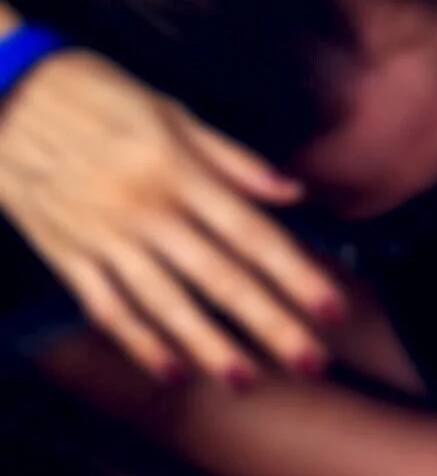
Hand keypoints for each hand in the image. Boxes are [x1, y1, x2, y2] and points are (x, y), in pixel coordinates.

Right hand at [0, 49, 341, 383]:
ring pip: (165, 302)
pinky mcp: (64, 252)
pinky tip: (173, 371)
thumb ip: (232, 158)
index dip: (296, 275)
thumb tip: (292, 192)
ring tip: (247, 381)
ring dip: (209, 345)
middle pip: (219, 277)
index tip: (333, 311)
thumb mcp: (166, 110)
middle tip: (312, 363)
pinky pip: (107, 306)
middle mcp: (144, 209)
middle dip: (269, 325)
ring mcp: (102, 235)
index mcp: (177, 171)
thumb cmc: (91, 94)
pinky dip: (139, 342)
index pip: (252, 234)